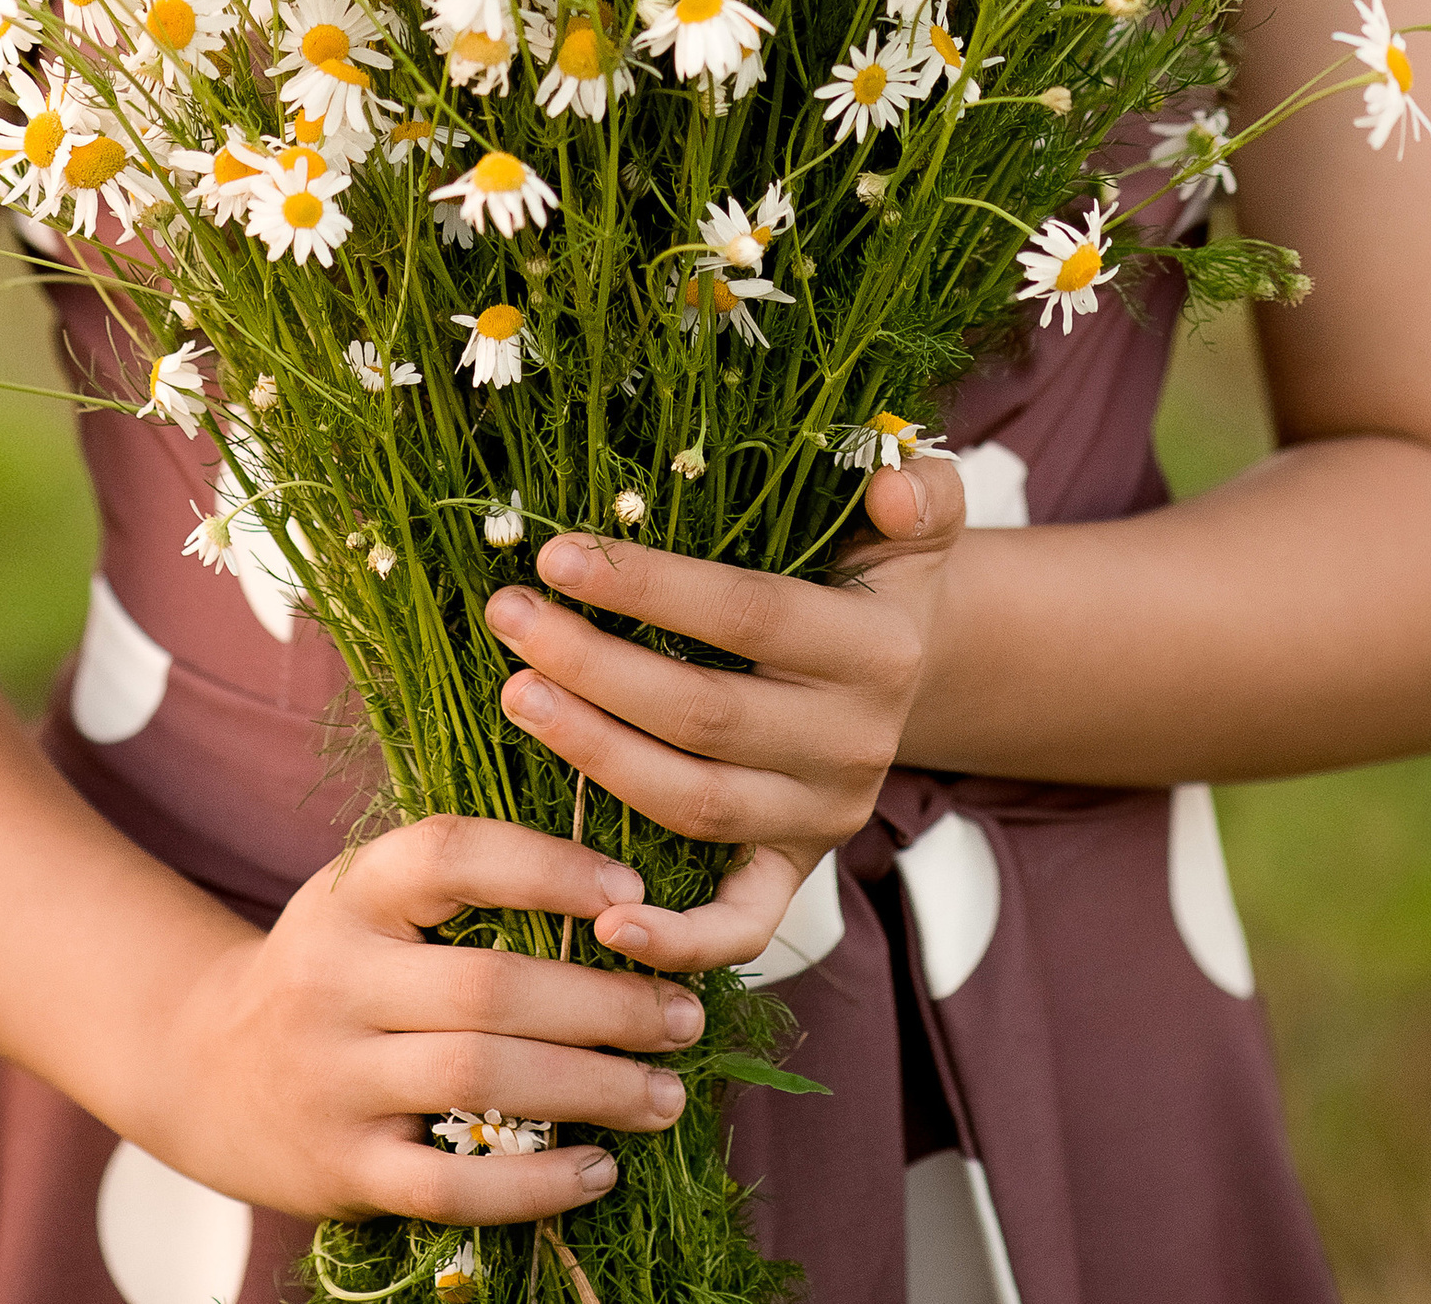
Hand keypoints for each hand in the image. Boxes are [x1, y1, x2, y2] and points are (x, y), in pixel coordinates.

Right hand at [149, 814, 703, 1223]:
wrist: (202, 1066)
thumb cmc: (334, 969)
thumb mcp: (369, 902)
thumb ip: (465, 888)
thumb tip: (625, 895)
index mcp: (352, 895)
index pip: (451, 855)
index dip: (548, 866)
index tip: (633, 892)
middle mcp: (335, 979)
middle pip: (489, 986)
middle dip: (605, 1004)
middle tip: (684, 1015)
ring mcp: (333, 1078)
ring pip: (479, 1081)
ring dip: (590, 1088)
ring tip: (665, 1093)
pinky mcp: (340, 1168)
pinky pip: (449, 1184)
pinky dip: (534, 1185)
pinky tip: (598, 1170)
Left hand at [483, 456, 967, 969]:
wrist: (907, 662)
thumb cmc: (878, 569)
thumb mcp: (917, 516)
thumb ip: (920, 491)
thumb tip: (892, 490)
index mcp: (877, 649)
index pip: (746, 615)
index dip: (648, 587)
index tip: (555, 554)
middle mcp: (856, 744)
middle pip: (703, 713)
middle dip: (593, 665)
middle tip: (509, 617)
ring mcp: (824, 817)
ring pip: (696, 802)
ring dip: (595, 753)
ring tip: (514, 693)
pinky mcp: (799, 870)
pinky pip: (741, 926)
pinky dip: (677, 940)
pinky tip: (602, 925)